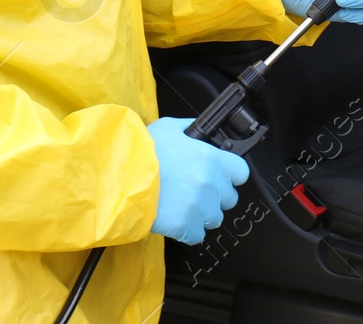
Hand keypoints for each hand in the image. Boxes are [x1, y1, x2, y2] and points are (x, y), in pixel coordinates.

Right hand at [147, 117, 248, 244]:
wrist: (120, 178)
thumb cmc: (142, 152)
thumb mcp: (168, 127)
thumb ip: (189, 128)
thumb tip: (197, 130)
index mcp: (211, 159)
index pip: (241, 173)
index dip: (230, 176)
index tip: (220, 177)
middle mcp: (211, 184)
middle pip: (229, 199)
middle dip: (214, 197)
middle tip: (193, 192)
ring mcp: (200, 208)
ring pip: (214, 218)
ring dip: (202, 215)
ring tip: (181, 206)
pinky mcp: (186, 227)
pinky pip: (197, 235)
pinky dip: (187, 231)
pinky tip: (174, 219)